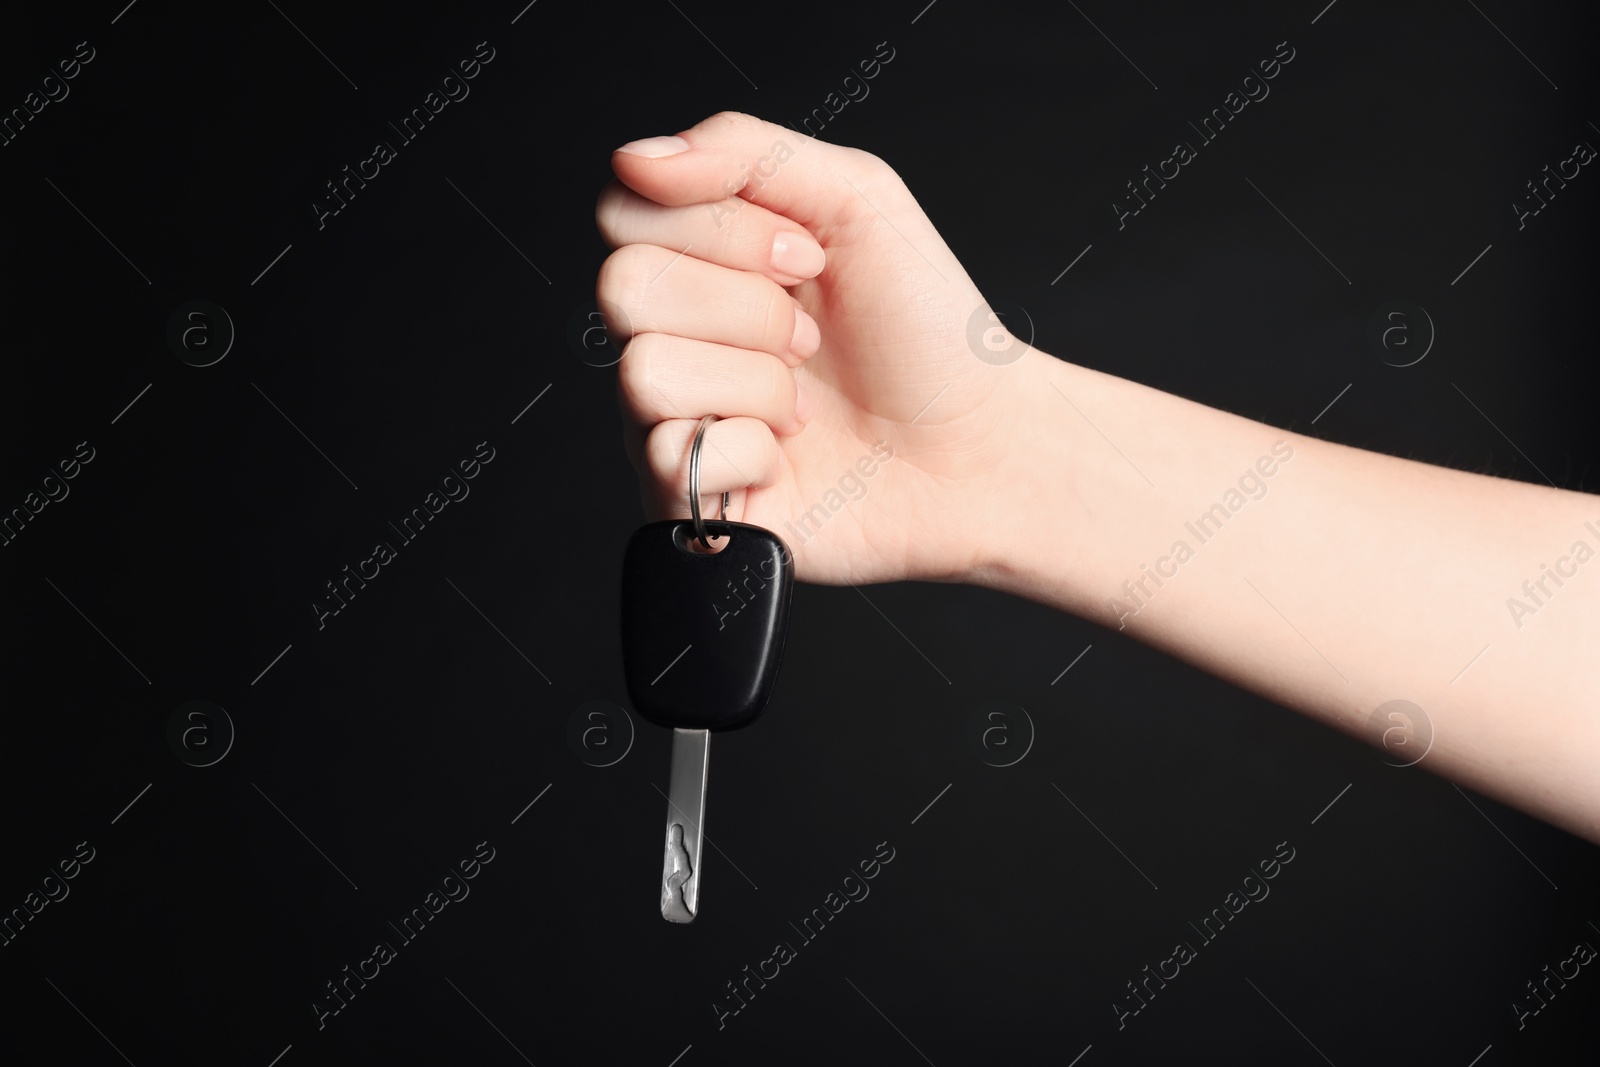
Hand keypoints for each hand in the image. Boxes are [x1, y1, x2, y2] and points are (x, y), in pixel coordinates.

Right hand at [596, 111, 1041, 585]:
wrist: (977, 446)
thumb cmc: (927, 333)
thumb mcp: (857, 198)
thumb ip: (743, 152)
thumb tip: (638, 158)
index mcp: (700, 258)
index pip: (626, 212)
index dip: (720, 231)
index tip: (807, 257)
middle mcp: (674, 336)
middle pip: (625, 287)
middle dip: (747, 308)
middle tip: (810, 337)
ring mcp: (673, 418)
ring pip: (646, 373)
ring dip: (756, 383)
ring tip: (803, 401)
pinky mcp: (687, 497)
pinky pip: (672, 457)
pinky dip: (754, 453)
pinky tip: (787, 455)